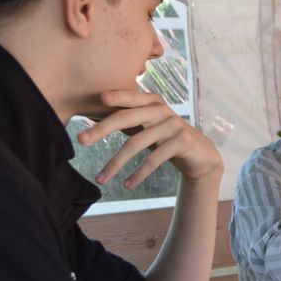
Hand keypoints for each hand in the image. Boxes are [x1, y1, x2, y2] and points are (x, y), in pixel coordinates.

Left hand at [77, 89, 221, 187]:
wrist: (200, 155)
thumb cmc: (167, 139)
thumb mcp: (149, 127)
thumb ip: (130, 120)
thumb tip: (94, 125)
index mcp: (152, 102)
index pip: (130, 97)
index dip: (115, 96)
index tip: (98, 100)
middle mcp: (162, 110)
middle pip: (127, 118)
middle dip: (102, 129)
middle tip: (81, 140)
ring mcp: (173, 125)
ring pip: (137, 143)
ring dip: (116, 163)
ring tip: (101, 178)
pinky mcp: (181, 142)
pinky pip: (154, 159)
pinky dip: (138, 174)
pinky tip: (127, 185)